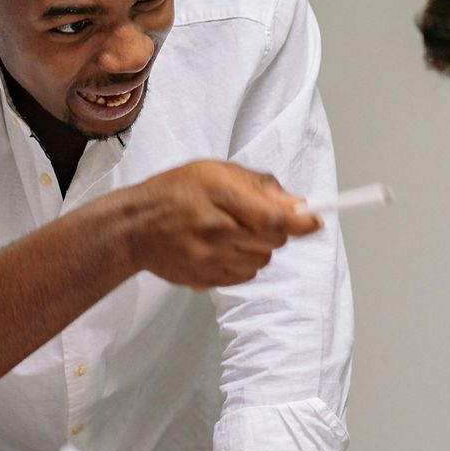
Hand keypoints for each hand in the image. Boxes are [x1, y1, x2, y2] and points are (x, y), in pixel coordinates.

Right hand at [117, 161, 320, 288]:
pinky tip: (225, 248)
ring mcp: (209, 258)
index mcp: (219, 195)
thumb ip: (258, 186)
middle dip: (277, 230)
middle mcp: (215, 230)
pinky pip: (244, 275)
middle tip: (259, 218)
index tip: (315, 221)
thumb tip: (297, 203)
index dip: (302, 222)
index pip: (274, 218)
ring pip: (262, 260)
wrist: (134, 227)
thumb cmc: (175, 192)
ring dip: (259, 247)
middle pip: (273, 241)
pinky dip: (244, 262)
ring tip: (235, 232)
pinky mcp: (205, 279)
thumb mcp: (215, 171)